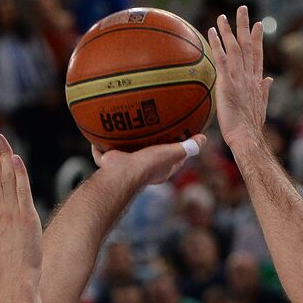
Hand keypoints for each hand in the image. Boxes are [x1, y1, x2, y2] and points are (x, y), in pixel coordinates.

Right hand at [91, 134, 206, 188]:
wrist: (121, 174)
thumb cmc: (147, 165)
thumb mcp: (171, 153)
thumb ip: (187, 147)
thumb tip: (204, 139)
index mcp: (159, 170)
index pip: (174, 161)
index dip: (180, 151)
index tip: (183, 139)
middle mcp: (142, 170)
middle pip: (148, 156)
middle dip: (151, 147)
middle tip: (153, 131)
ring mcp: (124, 167)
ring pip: (125, 153)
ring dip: (124, 145)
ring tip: (125, 128)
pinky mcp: (109, 163)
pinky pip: (103, 152)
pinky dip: (100, 146)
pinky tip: (99, 132)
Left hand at [207, 6, 272, 151]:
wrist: (247, 137)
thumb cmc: (251, 129)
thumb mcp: (261, 107)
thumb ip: (265, 91)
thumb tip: (270, 80)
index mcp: (257, 82)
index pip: (258, 56)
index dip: (258, 39)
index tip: (258, 25)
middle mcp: (250, 76)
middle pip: (248, 45)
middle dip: (245, 26)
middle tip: (242, 9)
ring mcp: (239, 78)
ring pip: (234, 48)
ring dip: (228, 30)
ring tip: (222, 17)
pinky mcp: (227, 83)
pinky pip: (221, 58)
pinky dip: (217, 44)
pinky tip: (211, 32)